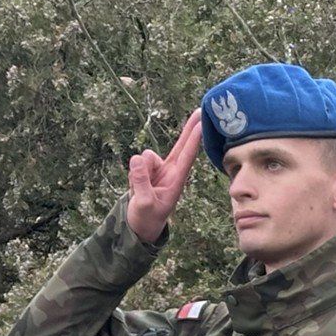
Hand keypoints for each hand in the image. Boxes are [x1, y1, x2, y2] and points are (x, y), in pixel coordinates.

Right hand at [127, 111, 202, 245]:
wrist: (139, 224)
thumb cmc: (147, 218)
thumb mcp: (143, 203)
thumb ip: (141, 182)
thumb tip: (138, 159)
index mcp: (176, 181)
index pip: (186, 157)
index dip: (193, 141)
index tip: (202, 125)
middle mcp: (170, 172)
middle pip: (180, 146)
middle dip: (189, 129)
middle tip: (200, 111)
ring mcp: (158, 169)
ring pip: (145, 156)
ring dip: (139, 171)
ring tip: (140, 190)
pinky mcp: (147, 169)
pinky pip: (136, 162)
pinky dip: (133, 173)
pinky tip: (136, 186)